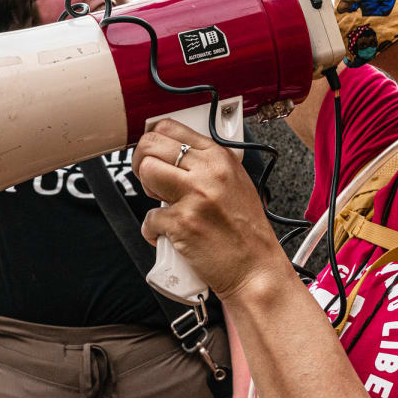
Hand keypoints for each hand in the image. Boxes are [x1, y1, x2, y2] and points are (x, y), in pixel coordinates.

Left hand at [132, 119, 285, 299]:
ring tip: (162, 205)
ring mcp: (195, 196)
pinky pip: (148, 218)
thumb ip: (207, 167)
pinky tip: (169, 236)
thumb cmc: (247, 233)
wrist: (256, 269)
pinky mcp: (183, 223)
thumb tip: (172, 157)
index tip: (152, 155)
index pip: (170, 128)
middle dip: (142, 163)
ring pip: (146, 172)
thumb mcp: (235, 184)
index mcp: (220, 158)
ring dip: (146, 191)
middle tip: (152, 181)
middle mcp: (209, 171)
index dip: (152, 142)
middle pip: (151, 146)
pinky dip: (153, 231)